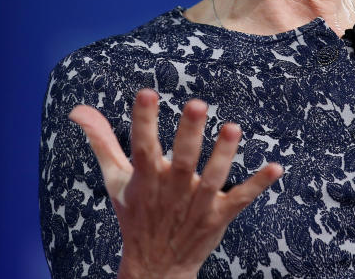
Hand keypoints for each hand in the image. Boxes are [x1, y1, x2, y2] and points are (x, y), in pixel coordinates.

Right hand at [68, 89, 282, 278]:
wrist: (155, 269)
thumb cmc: (135, 215)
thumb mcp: (115, 180)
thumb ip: (102, 141)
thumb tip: (78, 109)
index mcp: (146, 179)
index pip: (142, 146)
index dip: (144, 120)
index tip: (147, 92)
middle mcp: (172, 190)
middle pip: (183, 159)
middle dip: (189, 133)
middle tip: (197, 104)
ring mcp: (197, 204)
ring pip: (213, 177)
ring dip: (224, 154)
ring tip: (233, 127)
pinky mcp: (218, 216)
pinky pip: (240, 199)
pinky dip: (257, 185)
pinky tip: (276, 167)